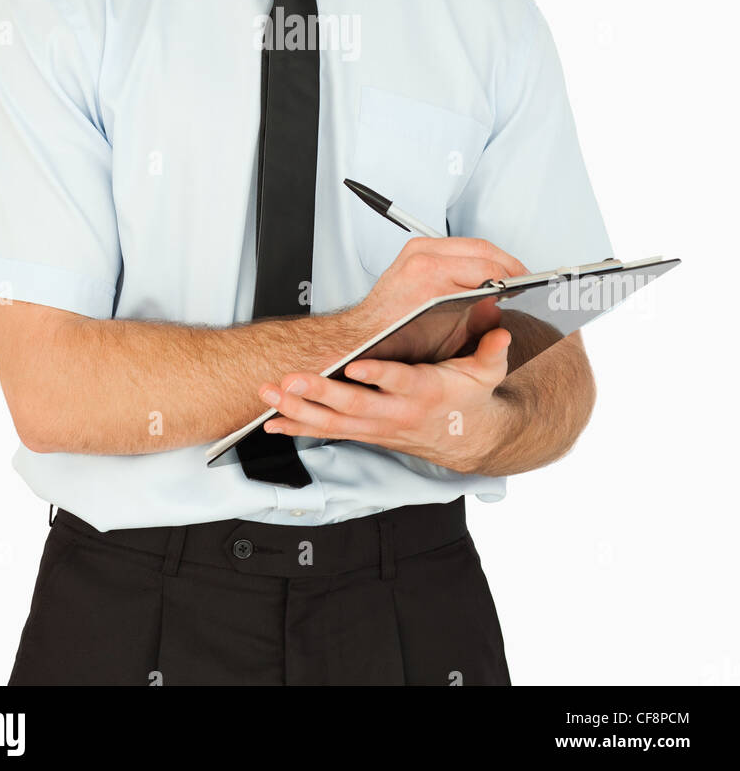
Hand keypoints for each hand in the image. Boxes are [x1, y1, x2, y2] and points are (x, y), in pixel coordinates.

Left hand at [257, 236, 528, 470]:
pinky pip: (327, 433)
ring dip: (297, 410)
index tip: (355, 366)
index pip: (398, 383)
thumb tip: (500, 331)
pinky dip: (298, 428)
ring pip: (333, 423)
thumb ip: (492, 352)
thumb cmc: (470, 399)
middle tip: (291, 381)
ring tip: (270, 396)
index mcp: (423, 392)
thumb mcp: (487, 374)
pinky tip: (272, 422)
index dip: (377, 376)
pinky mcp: (365, 434)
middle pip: (353, 406)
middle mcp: (396, 413)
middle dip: (319, 394)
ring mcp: (377, 427)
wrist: (467, 440)